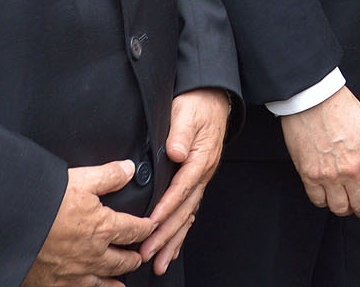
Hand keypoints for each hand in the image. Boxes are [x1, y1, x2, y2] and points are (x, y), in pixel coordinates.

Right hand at [21, 159, 154, 286]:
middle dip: (134, 257)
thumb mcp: (79, 180)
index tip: (150, 227)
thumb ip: (108, 175)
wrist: (8, 228)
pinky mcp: (54, 285)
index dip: (145, 228)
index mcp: (102, 228)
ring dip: (116, 279)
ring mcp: (74, 273)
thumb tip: (128, 169)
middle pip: (123, 260)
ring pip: (104, 280)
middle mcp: (93, 255)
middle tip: (139, 256)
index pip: (134, 230)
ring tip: (123, 281)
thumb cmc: (41, 203)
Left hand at [142, 88, 231, 272]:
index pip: (181, 189)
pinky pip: (189, 210)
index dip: (165, 209)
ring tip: (159, 262)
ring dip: (173, 240)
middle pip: (184, 210)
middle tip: (148, 254)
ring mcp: (201, 179)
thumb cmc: (197, 104)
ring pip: (187, 215)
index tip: (150, 225)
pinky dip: (181, 231)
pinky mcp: (196, 180)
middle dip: (166, 235)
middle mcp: (203, 173)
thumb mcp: (187, 113)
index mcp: (200, 159)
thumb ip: (181, 133)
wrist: (212, 98)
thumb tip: (175, 152)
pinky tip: (173, 246)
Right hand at [279, 86, 359, 217]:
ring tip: (346, 203)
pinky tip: (327, 194)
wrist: (314, 99)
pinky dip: (325, 201)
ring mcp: (330, 175)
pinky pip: (319, 201)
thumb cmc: (342, 108)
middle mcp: (353, 169)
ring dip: (346, 209)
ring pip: (341, 208)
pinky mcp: (310, 176)